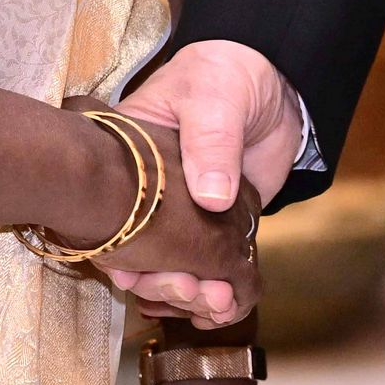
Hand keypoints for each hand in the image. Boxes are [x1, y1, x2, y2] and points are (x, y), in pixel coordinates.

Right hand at [104, 43, 303, 325]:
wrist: (273, 78)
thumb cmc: (224, 75)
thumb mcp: (212, 97)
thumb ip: (212, 142)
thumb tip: (212, 198)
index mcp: (131, 160)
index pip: (111, 215)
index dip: (119, 253)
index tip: (134, 275)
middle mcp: (151, 197)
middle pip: (142, 255)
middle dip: (163, 283)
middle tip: (191, 289)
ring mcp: (186, 215)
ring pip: (176, 269)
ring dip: (190, 297)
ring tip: (218, 303)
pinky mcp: (220, 226)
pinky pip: (211, 270)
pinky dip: (216, 295)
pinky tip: (227, 309)